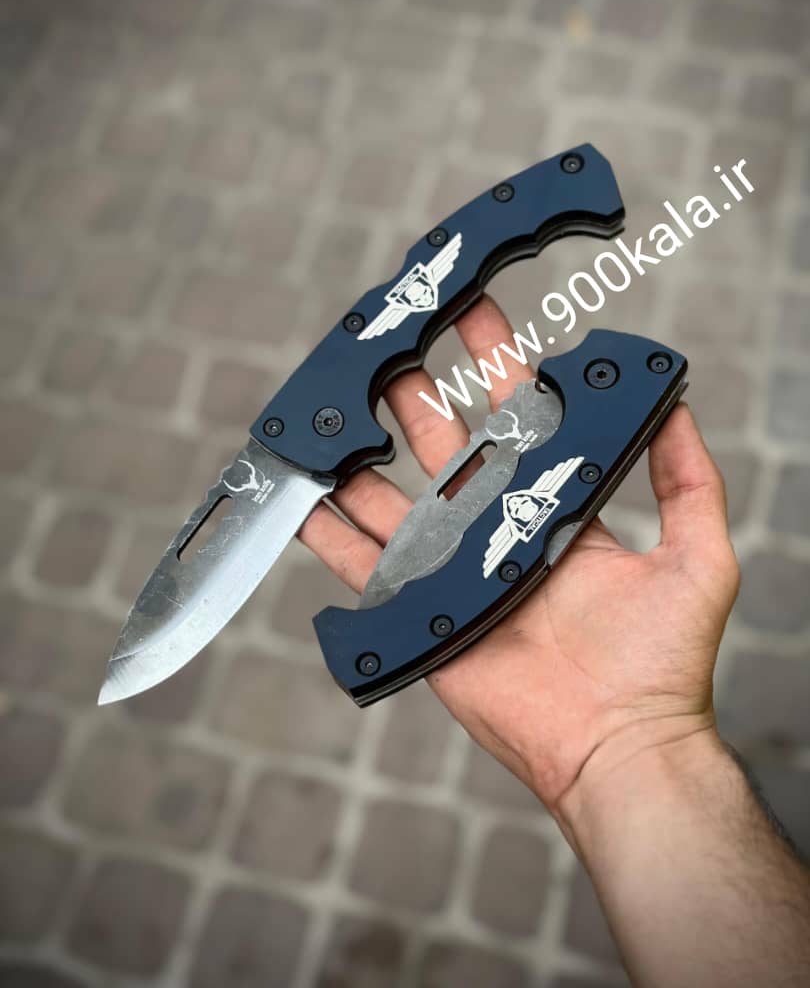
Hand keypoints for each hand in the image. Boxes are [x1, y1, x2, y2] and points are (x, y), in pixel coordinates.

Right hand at [299, 298, 739, 823]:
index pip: (515, 416)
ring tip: (331, 413)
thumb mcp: (697, 558)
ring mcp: (453, 568)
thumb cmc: (661, 662)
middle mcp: (496, 527)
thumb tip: (676, 401)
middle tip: (385, 346)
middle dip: (413, 393)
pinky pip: (363, 568)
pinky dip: (328, 536)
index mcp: (552, 505)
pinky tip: (303, 502)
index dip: (492, 362)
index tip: (469, 310)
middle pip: (442, 445)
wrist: (615, 745)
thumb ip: (688, 478)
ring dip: (362, 458)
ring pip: (392, 499)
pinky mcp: (420, 612)